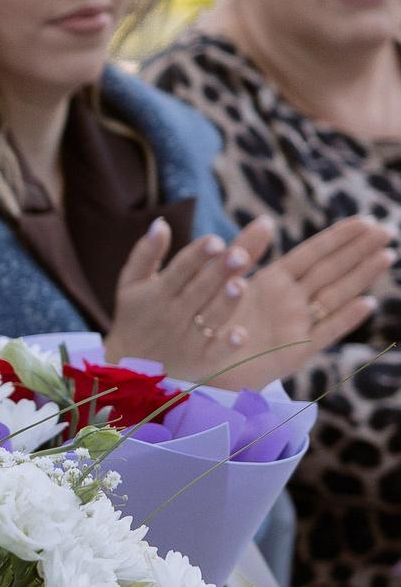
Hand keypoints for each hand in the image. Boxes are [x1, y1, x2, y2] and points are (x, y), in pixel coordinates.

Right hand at [104, 218, 246, 375]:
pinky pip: (215, 353)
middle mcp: (173, 315)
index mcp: (158, 293)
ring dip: (225, 302)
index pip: (180, 269)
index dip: (197, 255)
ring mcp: (187, 339)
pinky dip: (227, 345)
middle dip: (219, 271)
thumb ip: (145, 254)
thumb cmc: (135, 317)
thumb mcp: (131, 285)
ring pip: (210, 317)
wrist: (126, 370)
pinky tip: (241, 334)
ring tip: (239, 284)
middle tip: (238, 253)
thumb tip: (161, 223)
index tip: (215, 241)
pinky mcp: (199, 361)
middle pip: (200, 289)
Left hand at [201, 216, 393, 387]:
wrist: (203, 366)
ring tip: (386, 255)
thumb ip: (243, 253)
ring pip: (334, 295)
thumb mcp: (224, 282)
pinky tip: (366, 304)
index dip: (339, 237)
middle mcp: (290, 300)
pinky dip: (343, 320)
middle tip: (387, 230)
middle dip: (359, 250)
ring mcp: (296, 324)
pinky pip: (323, 333)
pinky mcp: (295, 351)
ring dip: (360, 276)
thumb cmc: (212, 322)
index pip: (313, 253)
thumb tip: (265, 221)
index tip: (366, 220)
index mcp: (274, 281)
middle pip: (330, 270)